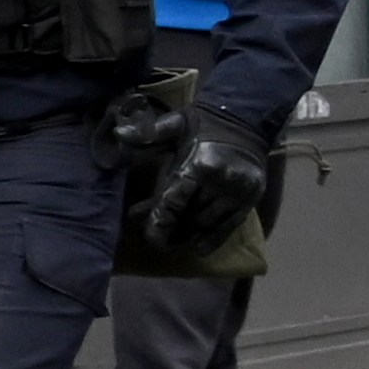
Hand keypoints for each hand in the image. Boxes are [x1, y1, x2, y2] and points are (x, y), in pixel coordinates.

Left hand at [119, 116, 277, 271]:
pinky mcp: (251, 199)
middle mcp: (221, 182)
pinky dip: (215, 238)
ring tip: (174, 240)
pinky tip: (199, 249)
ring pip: (207, 222)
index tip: (150, 237)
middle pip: (189, 215)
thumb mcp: (174, 125)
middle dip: (172, 229)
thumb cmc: (202, 125)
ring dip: (189, 233)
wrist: (245, 120)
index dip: (160, 222)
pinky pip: (230, 225)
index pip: (174, 202)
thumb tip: (118, 133)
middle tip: (158, 242)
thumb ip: (148, 133)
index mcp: (199, 165)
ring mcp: (238, 192)